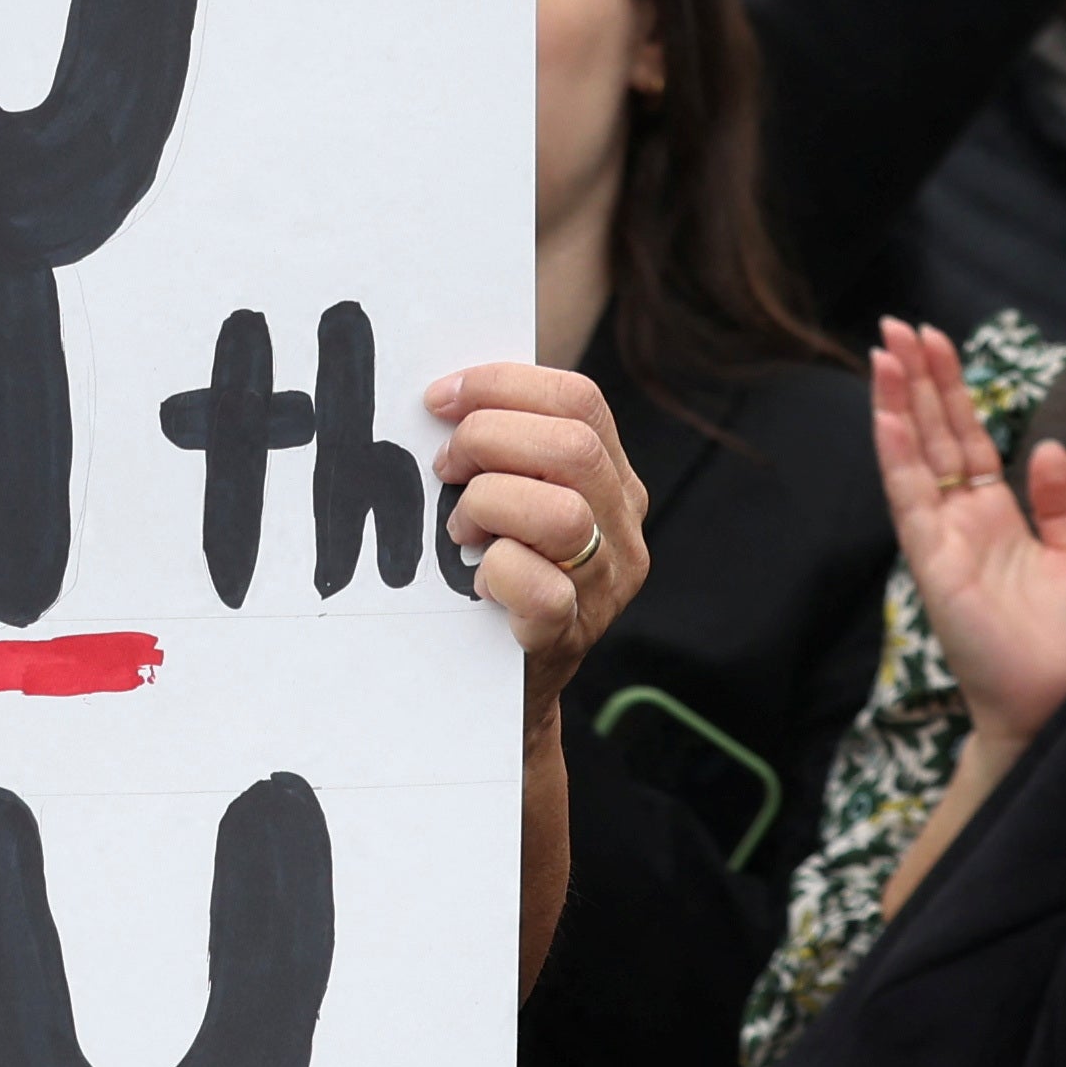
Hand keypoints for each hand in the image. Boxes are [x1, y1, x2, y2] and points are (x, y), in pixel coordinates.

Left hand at [426, 359, 646, 684]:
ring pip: (562, 515)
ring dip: (489, 506)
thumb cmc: (504, 571)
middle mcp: (623, 529)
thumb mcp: (522, 500)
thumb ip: (511, 449)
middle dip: (488, 438)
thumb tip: (449, 395)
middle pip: (573, 447)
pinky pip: (541, 589)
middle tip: (445, 465)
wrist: (508, 682)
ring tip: (462, 527)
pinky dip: (497, 572)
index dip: (504, 383)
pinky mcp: (570, 635)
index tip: (441, 396)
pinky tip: (478, 579)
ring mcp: (605, 585)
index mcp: (614, 480)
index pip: (580, 399)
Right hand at [868, 322, 1065, 744]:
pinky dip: (898, 454)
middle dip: (918, 380)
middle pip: (933, 437)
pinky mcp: (934, 565)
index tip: (939, 340)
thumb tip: (1041, 448)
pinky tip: (888, 412)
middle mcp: (962, 526)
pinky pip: (911, 499)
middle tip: (899, 325)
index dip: (952, 391)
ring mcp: (943, 543)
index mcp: (998, 521)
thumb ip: (1060, 504)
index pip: (966, 440)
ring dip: (898, 402)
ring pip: (913, 457)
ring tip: (886, 348)